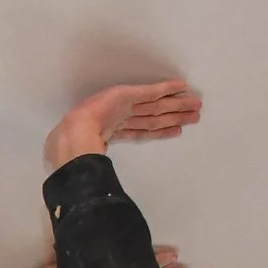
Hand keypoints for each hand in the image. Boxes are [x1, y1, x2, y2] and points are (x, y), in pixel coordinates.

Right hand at [44, 81, 201, 168]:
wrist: (71, 137)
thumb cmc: (78, 152)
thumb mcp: (93, 160)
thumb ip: (102, 166)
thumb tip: (104, 181)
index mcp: (113, 131)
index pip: (143, 130)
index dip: (162, 130)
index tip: (177, 131)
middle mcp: (122, 116)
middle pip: (154, 115)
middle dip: (175, 114)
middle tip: (196, 112)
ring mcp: (124, 105)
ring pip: (157, 106)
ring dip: (177, 105)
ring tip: (196, 106)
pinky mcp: (125, 94)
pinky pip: (150, 92)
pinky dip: (165, 89)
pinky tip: (180, 86)